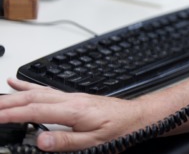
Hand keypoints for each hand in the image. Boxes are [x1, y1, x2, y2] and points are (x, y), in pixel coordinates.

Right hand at [0, 78, 143, 151]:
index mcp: (73, 111)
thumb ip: (66, 142)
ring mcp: (71, 97)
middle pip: (32, 98)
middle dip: (7, 103)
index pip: (35, 111)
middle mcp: (70, 100)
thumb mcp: (94, 143)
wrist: (136, 117)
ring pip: (37, 92)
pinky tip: (17, 83)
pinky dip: (29, 86)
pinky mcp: (73, 98)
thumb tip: (41, 141)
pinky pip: (46, 90)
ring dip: (14, 95)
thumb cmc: (119, 129)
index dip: (12, 114)